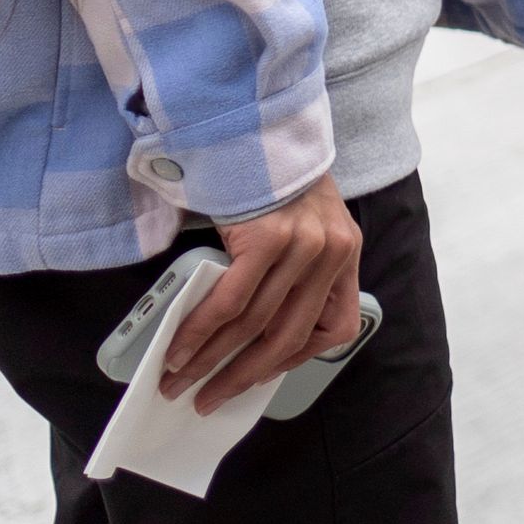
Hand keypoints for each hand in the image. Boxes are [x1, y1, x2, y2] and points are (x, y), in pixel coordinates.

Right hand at [160, 175, 360, 412]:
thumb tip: (247, 334)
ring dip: (210, 362)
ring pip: (253, 326)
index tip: (262, 374)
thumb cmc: (268, 181)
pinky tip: (178, 350)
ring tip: (180, 381)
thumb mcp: (301, 224)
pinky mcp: (268, 240)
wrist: (253, 125)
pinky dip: (199, 333)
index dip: (299, 358)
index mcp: (345, 252)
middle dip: (241, 375)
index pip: (337, 325)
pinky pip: (229, 303)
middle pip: (288, 336)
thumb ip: (292, 270)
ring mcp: (303, 246)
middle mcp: (332, 252)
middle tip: (207, 398)